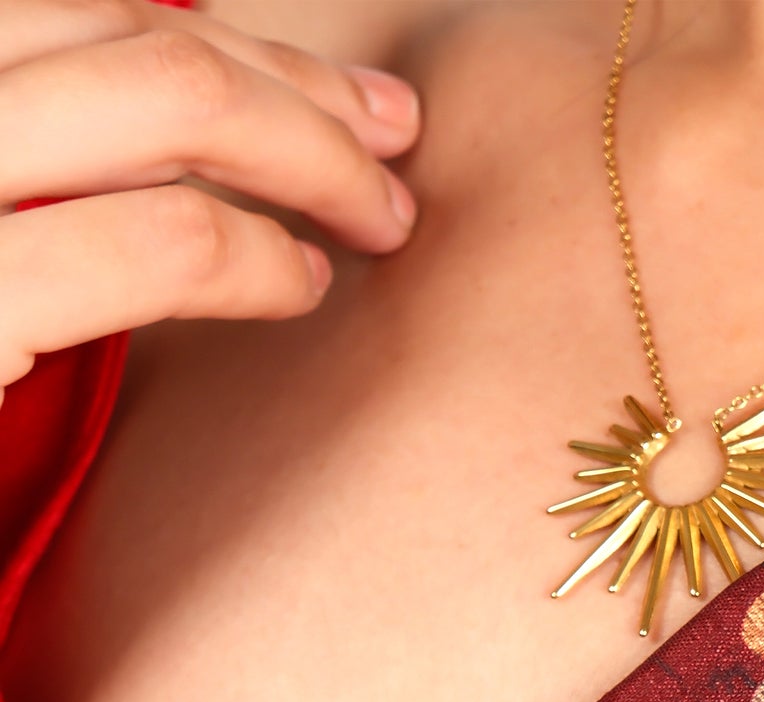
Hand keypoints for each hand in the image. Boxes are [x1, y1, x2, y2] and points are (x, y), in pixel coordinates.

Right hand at [0, 0, 421, 392]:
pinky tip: (304, 284)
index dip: (245, 55)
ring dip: (314, 156)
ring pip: (179, 101)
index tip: (344, 101)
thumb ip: (39, 172)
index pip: (105, 23)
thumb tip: (157, 165)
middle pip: (153, 46)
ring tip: (380, 219)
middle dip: (301, 94)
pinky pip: (164, 243)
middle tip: (397, 141)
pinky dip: (258, 258)